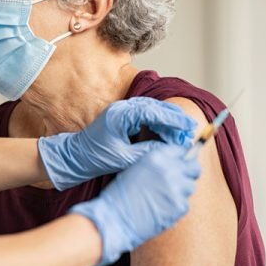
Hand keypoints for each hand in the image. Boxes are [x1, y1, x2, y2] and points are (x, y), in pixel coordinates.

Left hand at [38, 97, 196, 189]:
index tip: (189, 127)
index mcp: (120, 115)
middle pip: (155, 107)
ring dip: (167, 121)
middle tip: (190, 130)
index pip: (153, 112)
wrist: (75, 157)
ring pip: (152, 111)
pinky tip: (167, 134)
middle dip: (174, 119)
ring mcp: (122, 111)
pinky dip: (158, 123)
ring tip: (182, 134)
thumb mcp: (124, 158)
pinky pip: (145, 116)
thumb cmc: (95, 158)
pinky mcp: (123, 117)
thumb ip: (147, 152)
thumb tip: (170, 150)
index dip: (173, 119)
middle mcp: (122, 108)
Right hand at [69, 145, 200, 265]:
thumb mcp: (136, 168)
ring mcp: (176, 188)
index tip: (181, 165)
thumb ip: (157, 164)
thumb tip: (177, 164)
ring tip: (163, 199)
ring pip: (190, 187)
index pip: (182, 151)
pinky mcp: (179, 206)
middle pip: (194, 167)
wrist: (114, 218)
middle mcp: (169, 169)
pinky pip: (185, 204)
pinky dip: (176, 208)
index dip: (182, 159)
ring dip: (181, 192)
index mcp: (157, 157)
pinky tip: (161, 210)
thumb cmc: (120, 195)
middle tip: (180, 181)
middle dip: (189, 173)